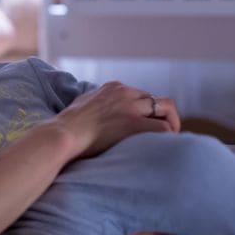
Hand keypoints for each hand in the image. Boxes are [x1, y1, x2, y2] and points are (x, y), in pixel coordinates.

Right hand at [54, 81, 180, 157]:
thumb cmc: (66, 127)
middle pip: (156, 99)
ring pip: (167, 108)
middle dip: (164, 115)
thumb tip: (97, 112)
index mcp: (113, 87)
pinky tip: (164, 146)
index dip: (146, 111)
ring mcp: (130, 106)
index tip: (146, 124)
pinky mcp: (133, 123)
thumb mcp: (83, 104)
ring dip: (172, 123)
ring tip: (169, 140)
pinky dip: (168, 136)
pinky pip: (164, 128)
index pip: (140, 94)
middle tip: (164, 133)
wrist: (62, 135)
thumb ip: (96, 103)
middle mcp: (124, 92)